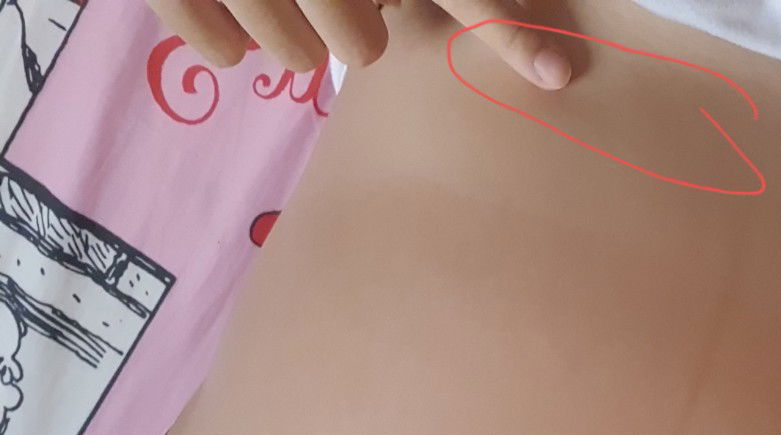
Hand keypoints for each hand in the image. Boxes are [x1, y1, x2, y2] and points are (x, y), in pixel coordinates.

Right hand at [145, 0, 571, 89]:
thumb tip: (502, 43)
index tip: (555, 75)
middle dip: (353, 32)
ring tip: (281, 6)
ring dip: (289, 37)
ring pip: (290, 56)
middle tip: (343, 18)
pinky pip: (217, 51)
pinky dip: (221, 38)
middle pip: (360, 44)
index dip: (502, 25)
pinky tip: (227, 14)